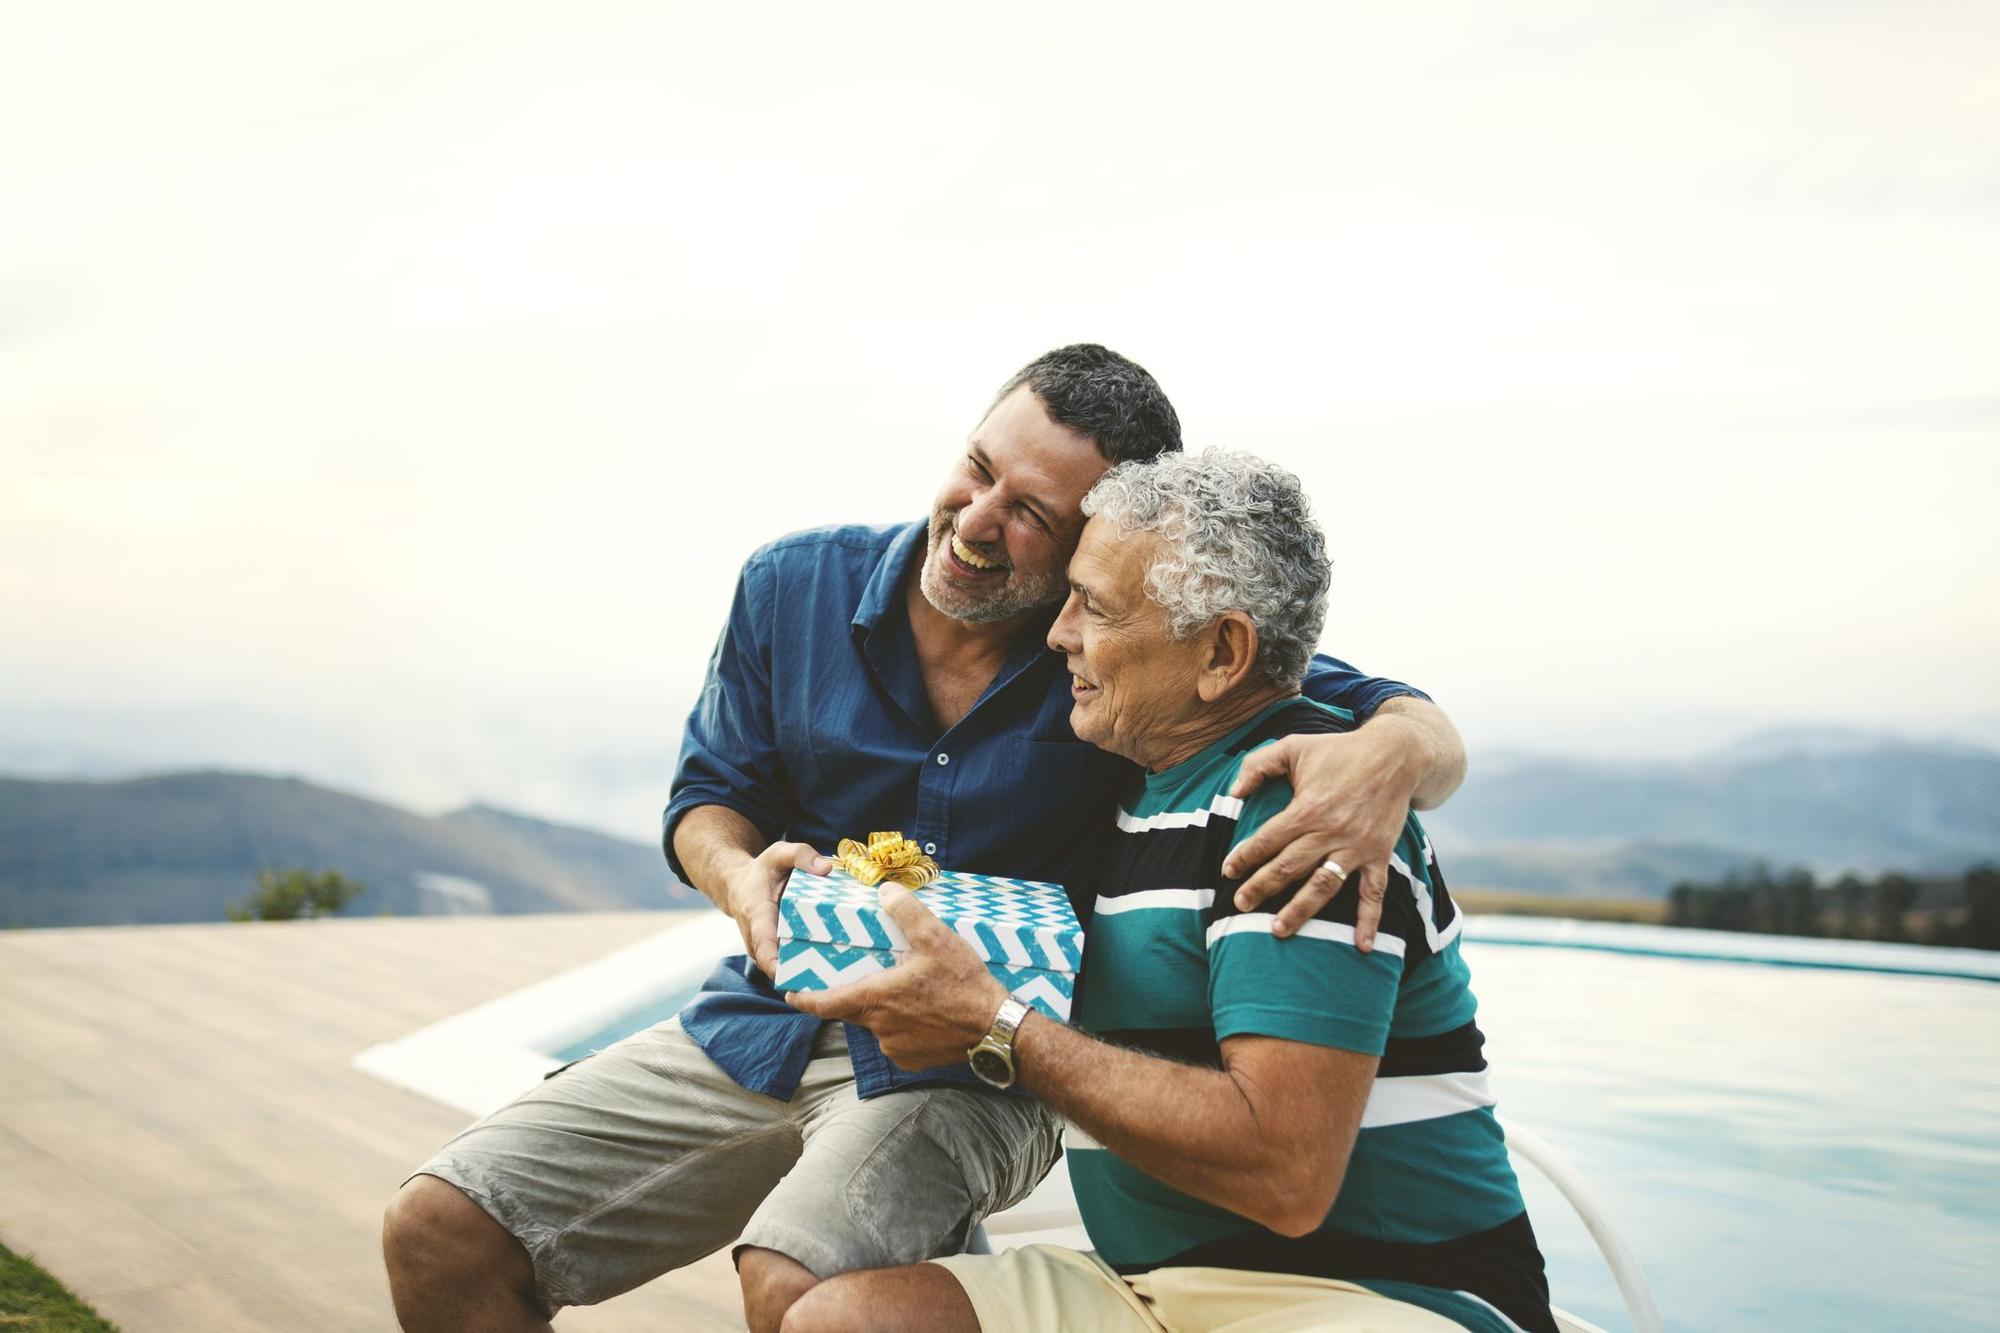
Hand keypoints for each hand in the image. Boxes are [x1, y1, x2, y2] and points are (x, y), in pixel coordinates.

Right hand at [726, 841, 829, 977]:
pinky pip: (792, 965)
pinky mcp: (776, 953)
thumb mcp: (779, 854)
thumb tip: (826, 868)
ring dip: (811, 974)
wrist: (739, 887)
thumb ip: (801, 855)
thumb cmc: (761, 872)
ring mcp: (767, 951)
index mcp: (758, 919)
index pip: (765, 951)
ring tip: (844, 972)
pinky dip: (812, 966)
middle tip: (840, 975)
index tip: (803, 978)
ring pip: (788, 969)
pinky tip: (838, 966)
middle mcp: (759, 942)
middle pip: (782, 967)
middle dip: (808, 975)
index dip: (780, 968)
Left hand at [785, 885, 1008, 1069]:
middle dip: (854, 995)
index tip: (791, 994)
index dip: (805, 999)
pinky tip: (925, 1012)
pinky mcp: (912, 1060)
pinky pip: (897, 1041)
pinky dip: (904, 1027)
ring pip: (877, 1026)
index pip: (825, 1004)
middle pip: (852, 1011)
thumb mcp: (936, 938)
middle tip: (870, 977)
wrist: (995, 1028)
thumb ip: (906, 912)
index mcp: (876, 998)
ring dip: (884, 1011)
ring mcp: (895, 1048)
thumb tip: (885, 891)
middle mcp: (879, 1028)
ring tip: (909, 992)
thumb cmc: (964, 984)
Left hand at [1224, 722, 1426, 949]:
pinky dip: (1369, 920)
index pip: (1268, 840)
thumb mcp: (1293, 746)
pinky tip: (1361, 946)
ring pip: (1323, 887)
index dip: (1245, 857)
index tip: (1227, 871)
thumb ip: (1258, 765)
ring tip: (1277, 930)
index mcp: (1307, 809)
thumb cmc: (1339, 751)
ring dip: (1300, 910)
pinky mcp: (1379, 854)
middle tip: (1239, 906)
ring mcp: (1356, 847)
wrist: (1395, 754)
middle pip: (1289, 868)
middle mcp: (1329, 832)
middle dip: (1261, 889)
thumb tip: (1233, 792)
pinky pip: (1374, 892)